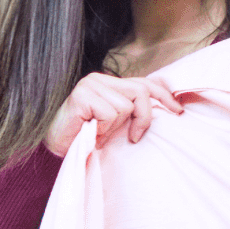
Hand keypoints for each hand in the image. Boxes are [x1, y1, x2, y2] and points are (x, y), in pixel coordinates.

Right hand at [44, 72, 182, 156]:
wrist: (51, 149)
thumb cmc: (81, 139)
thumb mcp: (112, 126)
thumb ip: (130, 114)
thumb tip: (162, 114)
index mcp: (109, 84)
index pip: (144, 82)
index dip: (164, 96)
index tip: (178, 112)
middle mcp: (100, 79)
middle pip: (140, 91)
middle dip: (144, 117)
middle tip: (134, 138)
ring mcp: (90, 85)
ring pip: (125, 106)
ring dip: (114, 128)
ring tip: (98, 135)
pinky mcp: (82, 95)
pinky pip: (110, 113)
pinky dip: (103, 129)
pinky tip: (90, 132)